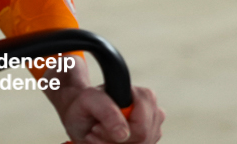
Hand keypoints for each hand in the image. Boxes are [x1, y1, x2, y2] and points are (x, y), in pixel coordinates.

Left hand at [46, 71, 161, 143]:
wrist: (83, 113)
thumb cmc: (86, 103)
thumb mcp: (89, 100)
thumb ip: (107, 112)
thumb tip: (123, 133)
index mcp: (145, 97)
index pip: (142, 129)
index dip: (118, 133)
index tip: (97, 127)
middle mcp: (154, 113)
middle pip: (142, 141)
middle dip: (113, 141)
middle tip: (95, 130)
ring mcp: (153, 128)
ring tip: (98, 134)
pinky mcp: (148, 140)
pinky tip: (107, 140)